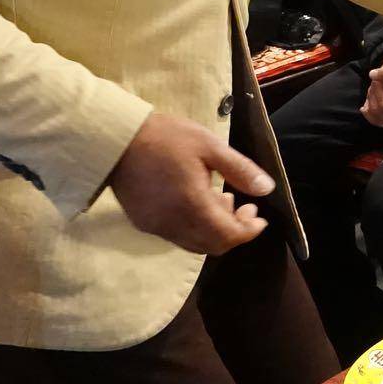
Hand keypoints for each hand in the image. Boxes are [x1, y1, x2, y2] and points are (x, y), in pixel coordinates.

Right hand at [108, 112, 273, 254]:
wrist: (115, 138)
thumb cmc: (166, 137)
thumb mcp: (210, 146)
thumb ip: (240, 170)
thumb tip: (267, 189)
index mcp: (192, 205)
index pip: (228, 236)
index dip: (249, 231)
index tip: (260, 217)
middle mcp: (172, 224)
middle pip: (213, 246)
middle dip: (234, 231)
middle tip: (244, 206)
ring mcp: (155, 226)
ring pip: (194, 244)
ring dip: (214, 230)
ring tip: (221, 199)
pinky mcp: (142, 223)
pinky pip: (176, 236)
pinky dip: (194, 227)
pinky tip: (197, 202)